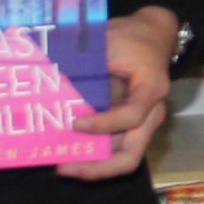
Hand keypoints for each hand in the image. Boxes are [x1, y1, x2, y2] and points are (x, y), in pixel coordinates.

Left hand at [63, 6, 175, 180]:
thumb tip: (52, 82)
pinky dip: (91, 153)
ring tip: (60, 163)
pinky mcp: (128, 126)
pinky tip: (68, 150)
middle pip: (130, 156)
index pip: (130, 116)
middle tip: (63, 167)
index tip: (74, 123)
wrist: (151, 35)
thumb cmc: (131, 37)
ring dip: (91, 164)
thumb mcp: (110, 41)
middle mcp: (151, 114)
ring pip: (120, 158)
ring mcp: (141, 124)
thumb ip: (88, 64)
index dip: (102, 124)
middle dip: (96, 168)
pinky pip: (112, 148)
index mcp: (152, 90)